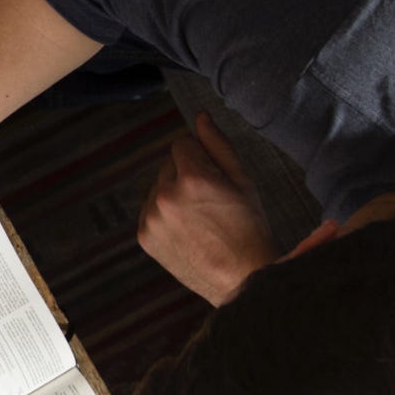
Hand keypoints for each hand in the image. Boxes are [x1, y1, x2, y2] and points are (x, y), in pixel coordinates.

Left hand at [137, 113, 278, 304]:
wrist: (242, 279)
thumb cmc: (249, 227)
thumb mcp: (243, 181)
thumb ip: (218, 145)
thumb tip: (200, 116)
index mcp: (192, 177)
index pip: (181, 143)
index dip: (200, 157)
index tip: (214, 177)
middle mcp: (165, 195)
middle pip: (168, 165)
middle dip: (186, 175)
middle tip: (211, 202)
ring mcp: (151, 218)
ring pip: (157, 188)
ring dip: (173, 195)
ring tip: (200, 220)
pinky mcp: (144, 236)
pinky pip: (150, 212)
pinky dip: (164, 216)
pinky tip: (188, 231)